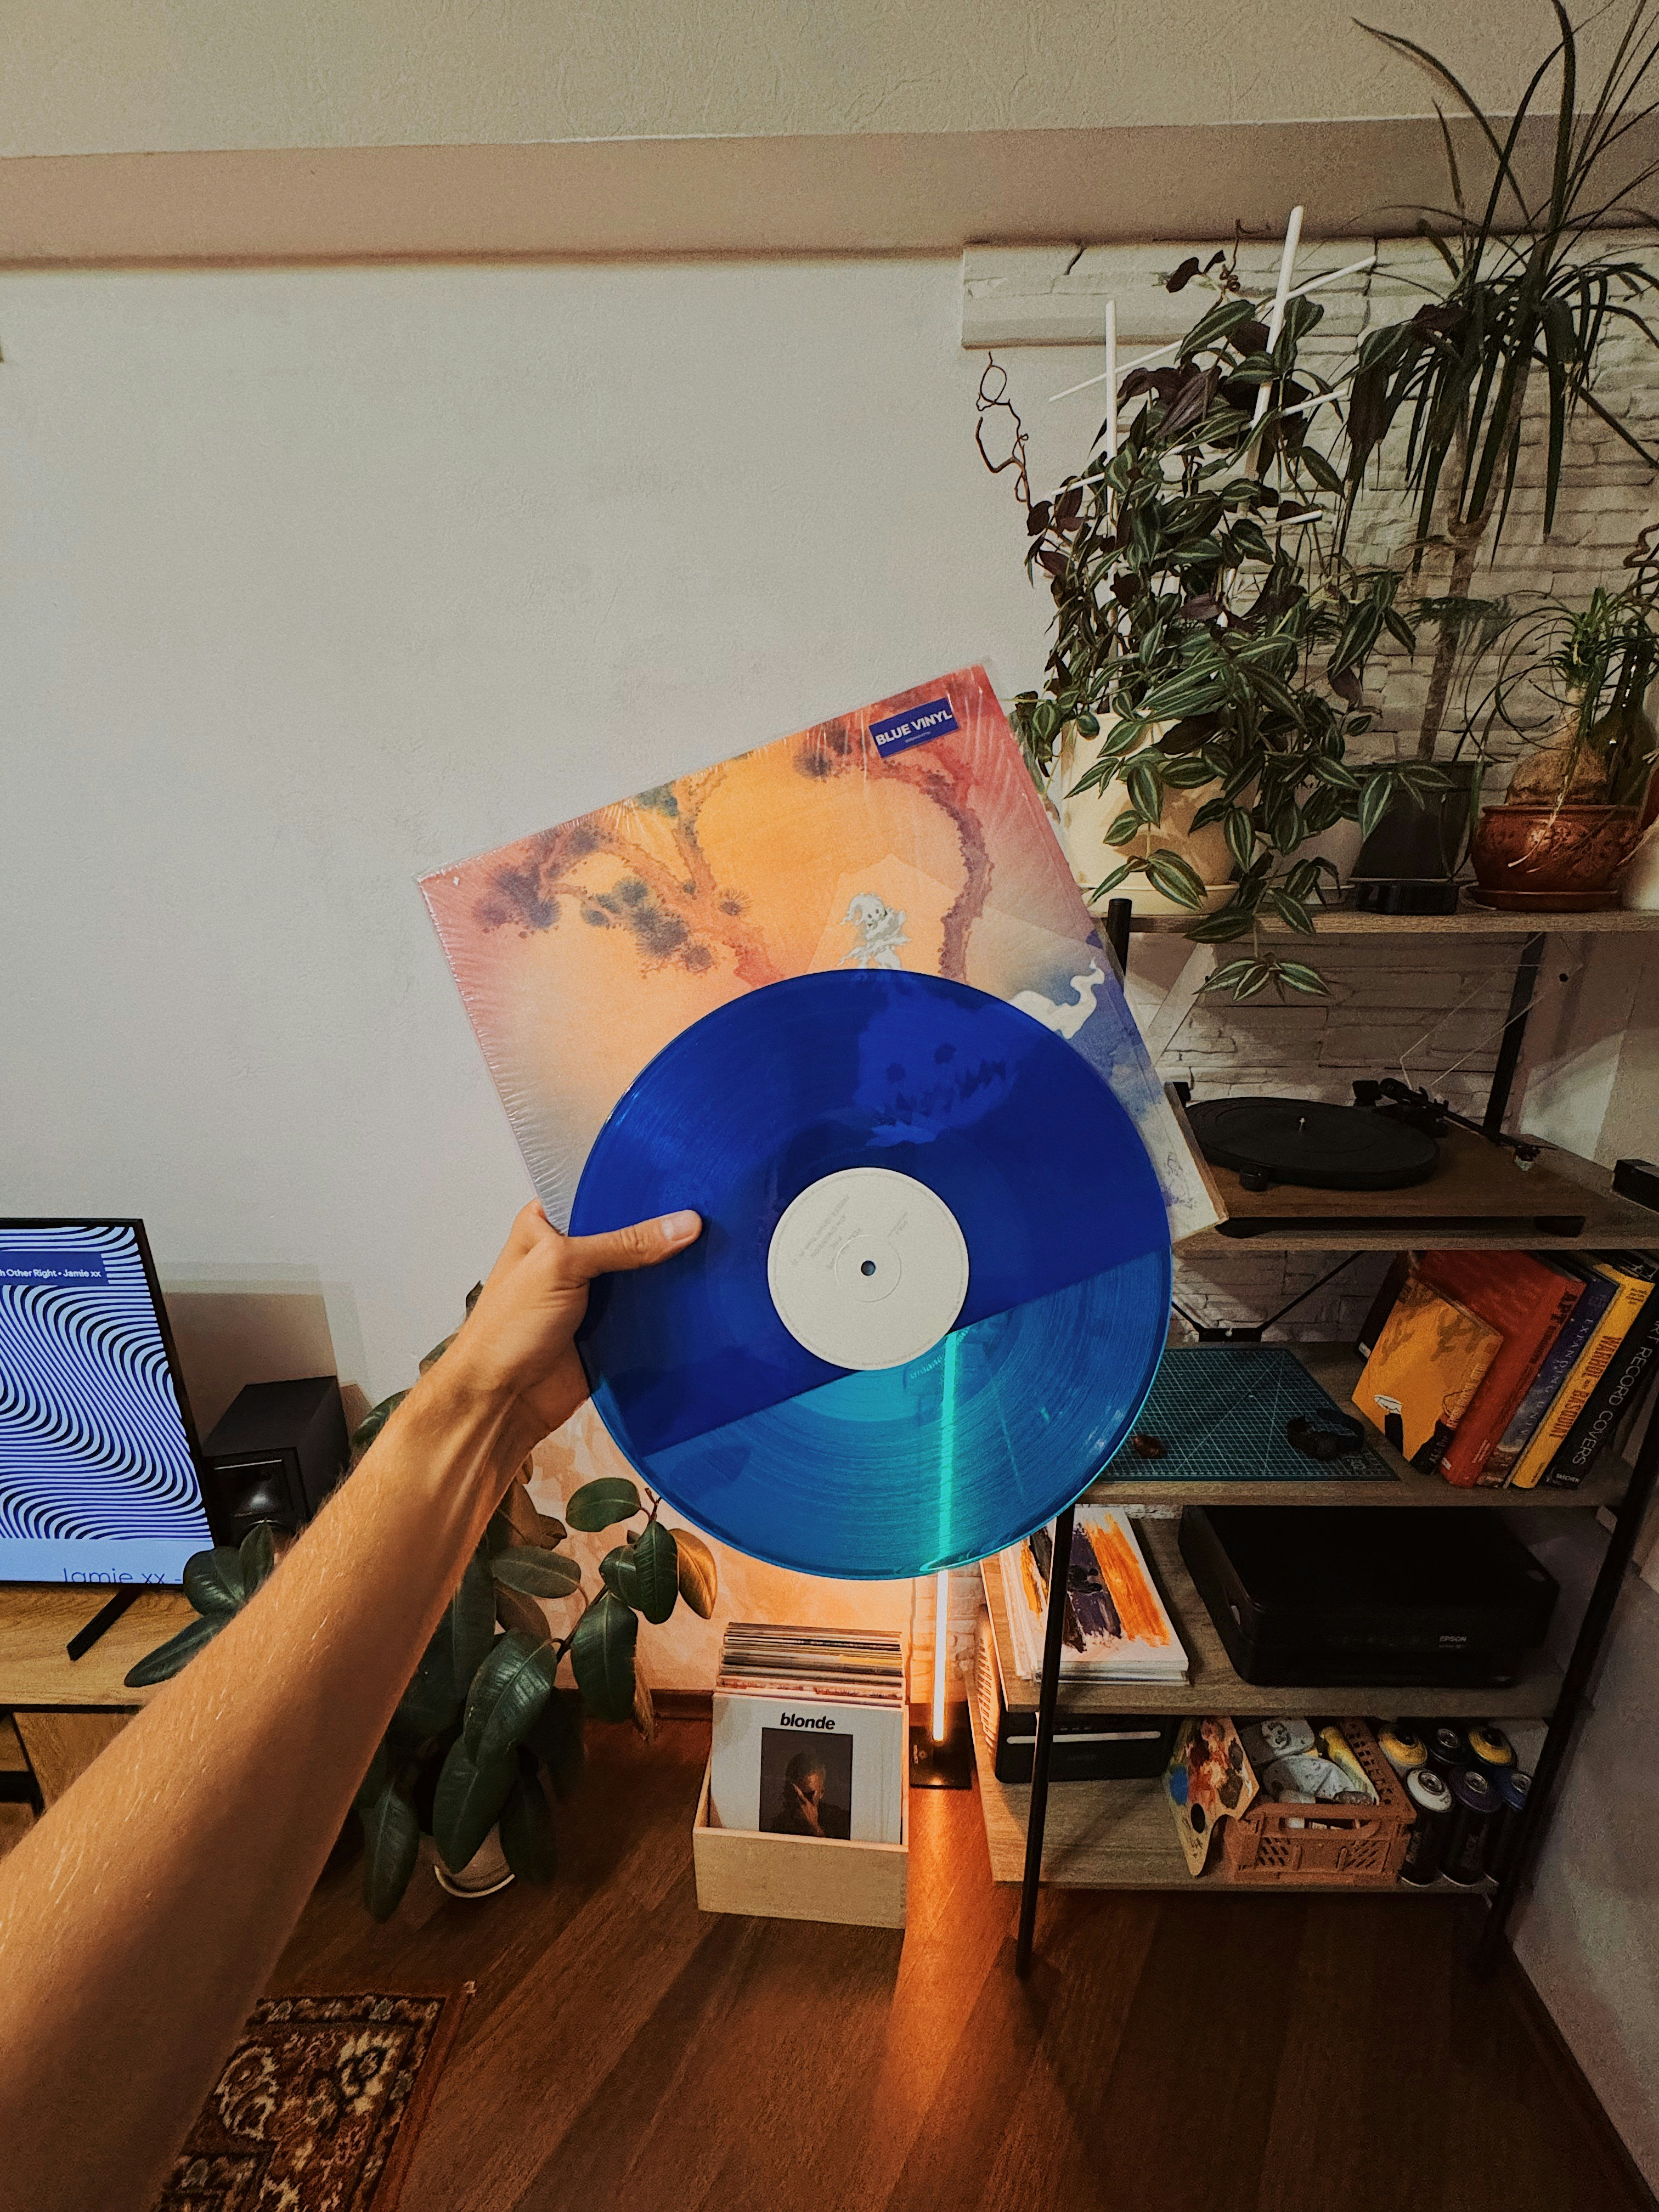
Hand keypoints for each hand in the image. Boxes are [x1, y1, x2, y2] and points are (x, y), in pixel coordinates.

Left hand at [452, 1199, 700, 1444]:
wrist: (505, 1399)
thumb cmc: (507, 1328)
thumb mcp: (562, 1265)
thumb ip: (623, 1244)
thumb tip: (683, 1224)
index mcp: (548, 1224)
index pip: (598, 1191)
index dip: (635, 1186)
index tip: (680, 1177)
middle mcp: (571, 1253)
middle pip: (627, 1231)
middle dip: (660, 1228)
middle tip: (708, 1211)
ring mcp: (593, 1290)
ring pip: (642, 1270)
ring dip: (669, 1268)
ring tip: (716, 1245)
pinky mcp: (611, 1325)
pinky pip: (648, 1308)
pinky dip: (668, 1305)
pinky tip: (701, 1289)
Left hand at [787, 1780, 825, 1836]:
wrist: (809, 1827)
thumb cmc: (813, 1817)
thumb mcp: (814, 1807)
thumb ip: (814, 1798)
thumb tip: (816, 1791)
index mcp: (805, 1802)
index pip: (798, 1792)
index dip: (794, 1787)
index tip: (791, 1783)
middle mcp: (799, 1805)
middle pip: (791, 1796)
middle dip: (787, 1791)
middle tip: (784, 1787)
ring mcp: (795, 1810)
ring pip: (788, 1801)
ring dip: (785, 1797)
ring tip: (783, 1793)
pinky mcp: (791, 1814)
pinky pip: (787, 1808)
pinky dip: (785, 1804)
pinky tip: (784, 1802)